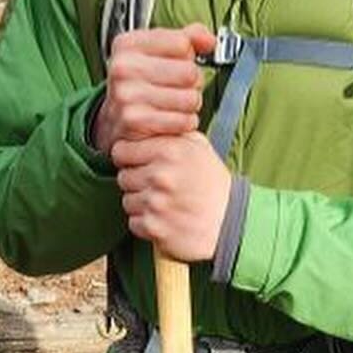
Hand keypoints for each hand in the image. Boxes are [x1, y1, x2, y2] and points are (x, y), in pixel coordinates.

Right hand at [91, 24, 214, 158]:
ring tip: (173, 105)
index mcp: (128, 44)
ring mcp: (127, 95)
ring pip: (190, 99)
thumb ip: (187, 38)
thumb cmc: (141, 84)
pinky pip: (183, 121)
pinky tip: (169, 119)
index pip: (182, 43)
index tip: (175, 63)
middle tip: (177, 88)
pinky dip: (184, 123)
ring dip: (189, 106)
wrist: (114, 121)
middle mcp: (123, 67)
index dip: (187, 56)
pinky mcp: (135, 121)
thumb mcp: (158, 52)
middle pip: (190, 72)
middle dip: (192, 83)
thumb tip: (209, 40)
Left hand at [113, 131, 230, 262]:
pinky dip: (146, 223)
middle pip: (123, 176)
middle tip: (157, 186)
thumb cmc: (213, 183)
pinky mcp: (155, 227)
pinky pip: (134, 222)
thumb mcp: (198, 148)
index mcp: (169, 151)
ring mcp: (156, 203)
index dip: (128, 157)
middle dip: (136, 181)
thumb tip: (144, 126)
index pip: (121, 150)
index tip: (138, 163)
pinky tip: (165, 218)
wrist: (231, 222)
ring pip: (127, 200)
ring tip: (164, 202)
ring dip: (141, 203)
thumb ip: (170, 134)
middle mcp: (160, 175)